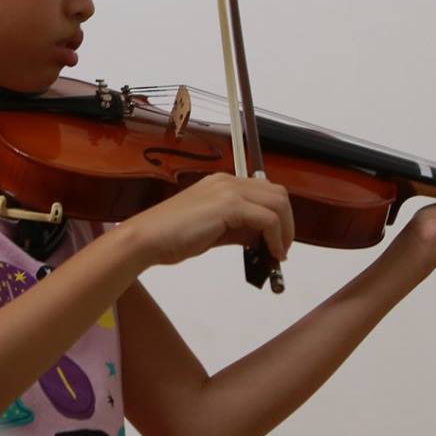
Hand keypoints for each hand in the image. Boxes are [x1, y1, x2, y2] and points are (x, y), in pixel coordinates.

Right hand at [121, 173, 295, 269]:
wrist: (147, 239)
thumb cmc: (171, 238)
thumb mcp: (213, 232)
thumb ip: (238, 231)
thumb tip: (261, 239)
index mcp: (222, 183)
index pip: (264, 191)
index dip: (278, 216)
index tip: (278, 240)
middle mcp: (228, 181)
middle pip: (277, 193)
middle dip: (288, 223)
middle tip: (282, 248)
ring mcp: (229, 190)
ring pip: (278, 203)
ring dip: (285, 230)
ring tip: (278, 253)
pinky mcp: (229, 205)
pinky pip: (268, 219)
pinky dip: (276, 237)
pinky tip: (270, 253)